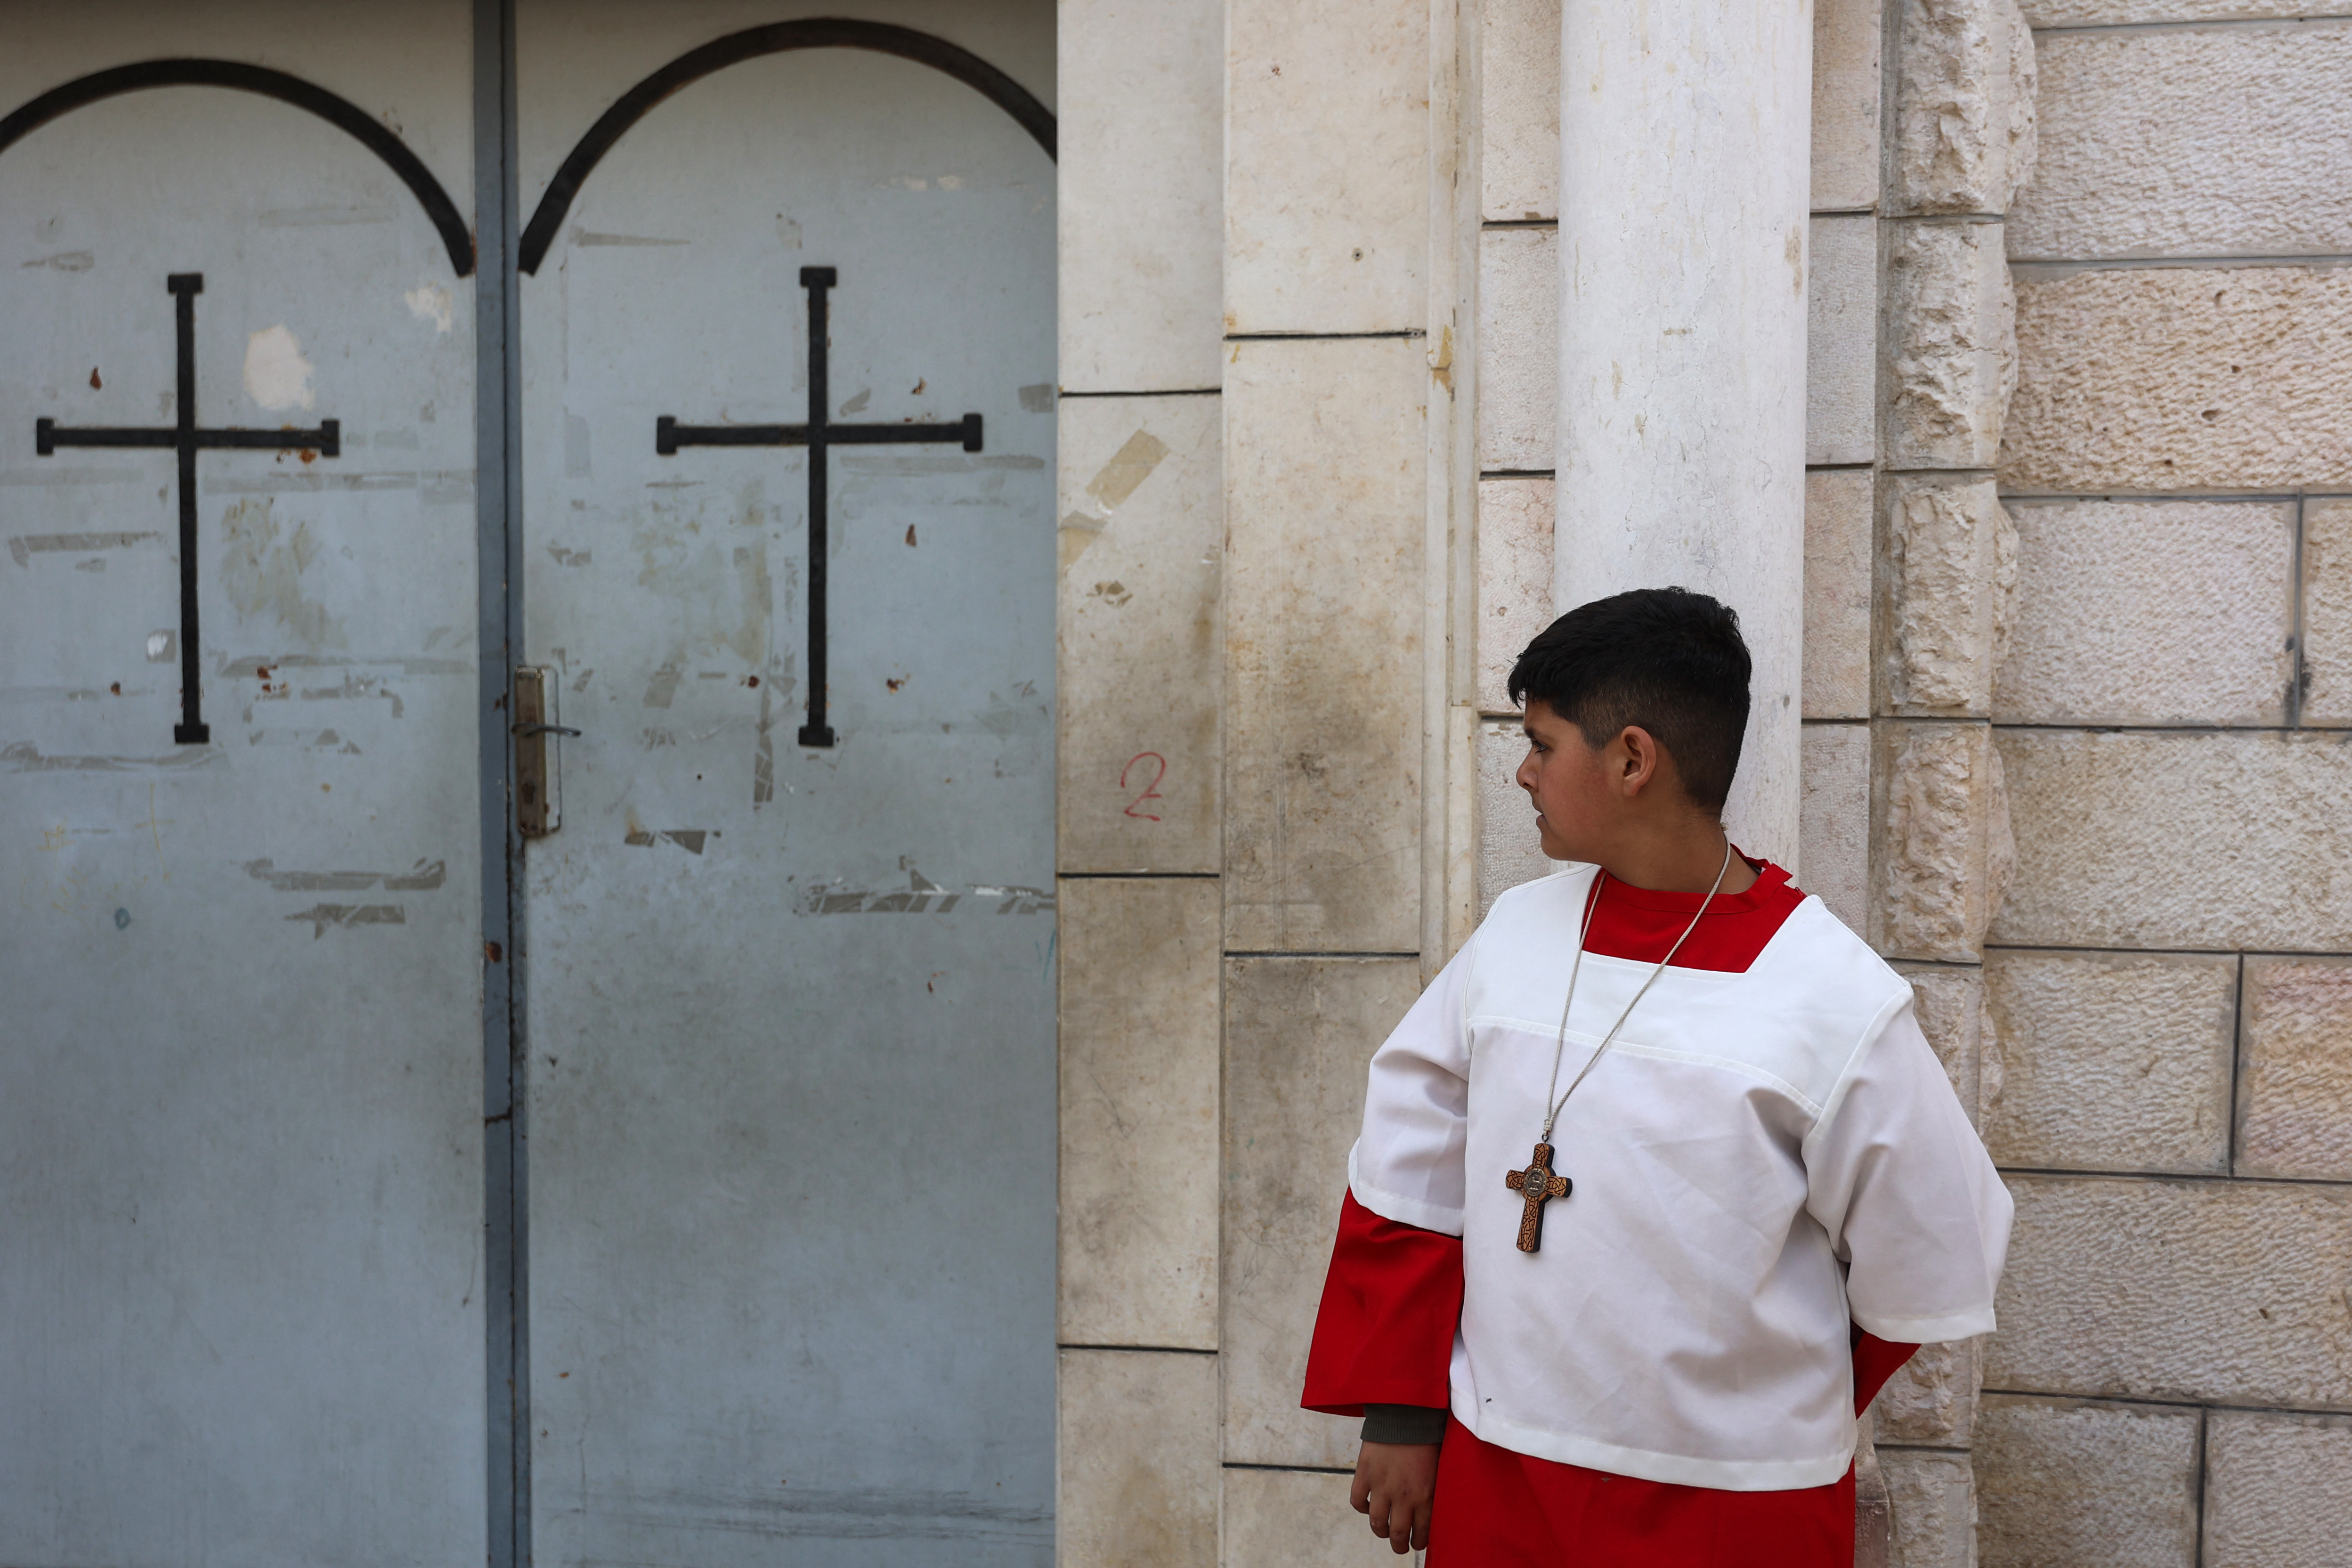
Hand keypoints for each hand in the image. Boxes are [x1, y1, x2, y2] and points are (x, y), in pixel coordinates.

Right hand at [1350, 1440, 1438, 1554]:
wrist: (1406, 1413)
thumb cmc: (1428, 1439)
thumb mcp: (1439, 1469)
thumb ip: (1433, 1491)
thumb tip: (1430, 1510)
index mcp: (1425, 1496)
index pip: (1422, 1533)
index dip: (1419, 1542)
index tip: (1418, 1543)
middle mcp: (1403, 1497)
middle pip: (1398, 1535)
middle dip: (1400, 1545)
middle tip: (1401, 1546)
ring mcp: (1381, 1486)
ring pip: (1377, 1523)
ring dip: (1381, 1531)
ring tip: (1384, 1531)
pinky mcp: (1364, 1474)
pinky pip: (1358, 1501)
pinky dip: (1362, 1507)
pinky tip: (1368, 1506)